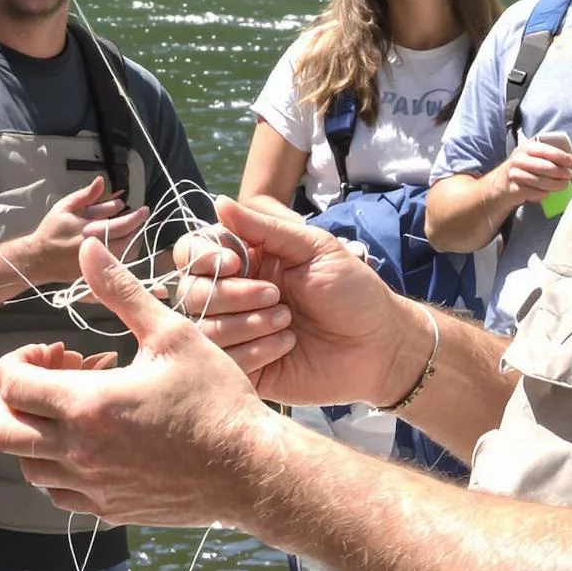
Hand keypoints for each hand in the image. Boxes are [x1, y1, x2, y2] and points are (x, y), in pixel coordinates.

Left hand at [0, 240, 278, 525]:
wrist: (249, 467)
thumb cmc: (216, 398)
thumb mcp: (170, 333)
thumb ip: (120, 290)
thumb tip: (87, 247)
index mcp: (87, 405)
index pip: (10, 384)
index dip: (18, 359)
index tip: (55, 350)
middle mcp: (79, 452)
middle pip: (3, 429)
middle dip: (12, 398)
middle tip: (50, 378)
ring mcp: (91, 487)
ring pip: (27, 464)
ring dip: (35, 431)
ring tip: (74, 407)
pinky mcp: (108, 509)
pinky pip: (57, 492)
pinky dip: (57, 466)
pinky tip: (90, 442)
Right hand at [23, 173, 150, 284]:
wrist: (39, 259)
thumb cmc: (52, 230)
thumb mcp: (65, 207)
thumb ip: (86, 195)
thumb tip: (102, 181)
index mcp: (89, 230)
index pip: (122, 223)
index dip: (136, 215)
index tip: (144, 208)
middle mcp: (96, 248)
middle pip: (128, 239)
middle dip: (137, 226)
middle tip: (142, 216)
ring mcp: (97, 264)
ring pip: (126, 253)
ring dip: (133, 239)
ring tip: (133, 228)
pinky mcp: (97, 274)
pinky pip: (118, 263)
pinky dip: (124, 251)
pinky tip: (123, 242)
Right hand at [169, 197, 426, 411]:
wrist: (380, 346)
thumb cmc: (352, 291)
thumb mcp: (312, 248)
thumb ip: (263, 227)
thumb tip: (218, 201)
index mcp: (246, 260)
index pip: (192, 252)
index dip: (203, 256)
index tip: (237, 261)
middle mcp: (234, 295)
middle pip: (191, 290)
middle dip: (233, 293)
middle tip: (277, 296)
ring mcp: (237, 333)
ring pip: (204, 327)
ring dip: (247, 323)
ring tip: (288, 322)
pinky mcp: (246, 368)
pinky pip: (224, 361)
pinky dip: (254, 350)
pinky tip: (286, 346)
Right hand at [499, 135, 571, 204]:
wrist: (501, 183)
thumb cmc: (523, 168)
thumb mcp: (533, 156)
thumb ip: (550, 155)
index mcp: (527, 147)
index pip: (547, 150)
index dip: (562, 157)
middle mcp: (519, 159)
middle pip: (546, 167)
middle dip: (562, 173)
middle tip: (569, 176)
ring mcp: (515, 174)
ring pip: (542, 182)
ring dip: (556, 185)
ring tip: (563, 185)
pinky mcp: (514, 189)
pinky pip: (535, 192)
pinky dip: (544, 194)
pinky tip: (546, 192)